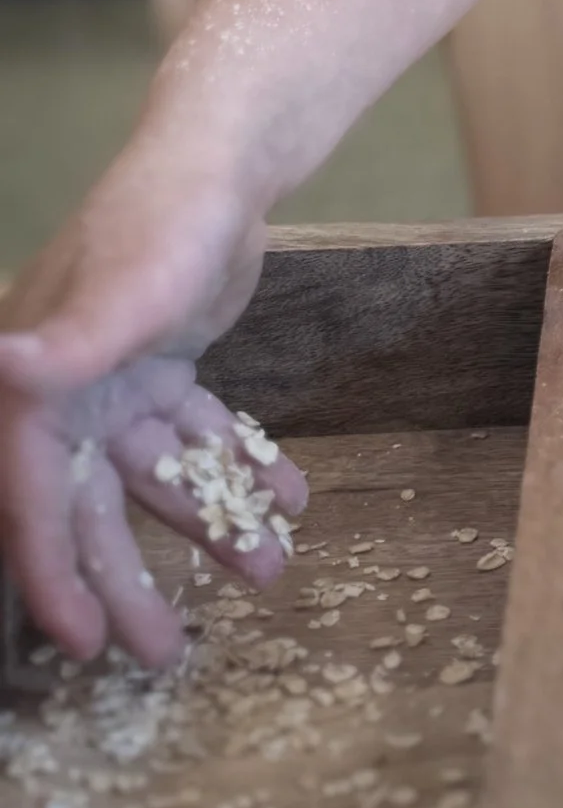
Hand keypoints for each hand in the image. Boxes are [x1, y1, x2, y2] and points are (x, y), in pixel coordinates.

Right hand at [0, 165, 295, 667]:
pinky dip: (239, 464)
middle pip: (87, 506)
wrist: (224, 157)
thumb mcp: (133, 282)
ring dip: (208, 521)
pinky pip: (195, 435)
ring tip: (268, 569)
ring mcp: (111, 379)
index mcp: (35, 381)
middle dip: (124, 580)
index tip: (80, 643)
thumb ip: (78, 339)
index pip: (33, 499)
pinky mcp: (159, 366)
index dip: (52, 575)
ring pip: (152, 476)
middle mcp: (62, 388)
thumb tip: (8, 365)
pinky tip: (290, 497)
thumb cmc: (169, 213)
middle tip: (165, 651)